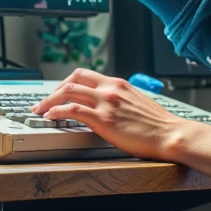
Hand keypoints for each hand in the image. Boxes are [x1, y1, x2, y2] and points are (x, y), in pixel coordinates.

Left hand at [33, 70, 192, 160]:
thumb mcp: (137, 103)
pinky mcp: (104, 119)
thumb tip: (107, 107)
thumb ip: (120, 100)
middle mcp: (110, 88)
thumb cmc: (158, 125)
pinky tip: (50, 116)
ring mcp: (106, 103)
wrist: (170, 134)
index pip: (85, 75)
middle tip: (44, 101)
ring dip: (49, 100)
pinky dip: (57, 111)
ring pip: (69, 91)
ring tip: (40, 110)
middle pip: (73, 78)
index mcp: (118, 84)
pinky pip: (73, 110)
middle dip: (54, 89)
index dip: (67, 83)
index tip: (58, 93)